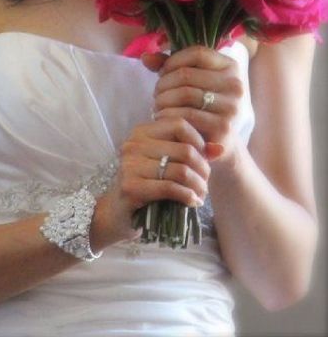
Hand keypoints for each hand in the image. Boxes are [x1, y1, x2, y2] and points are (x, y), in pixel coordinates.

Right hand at [94, 116, 211, 245]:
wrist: (117, 214)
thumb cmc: (147, 185)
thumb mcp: (168, 164)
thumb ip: (192, 152)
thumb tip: (220, 149)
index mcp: (142, 132)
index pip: (179, 124)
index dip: (199, 141)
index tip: (204, 159)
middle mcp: (133, 144)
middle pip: (184, 149)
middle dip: (203, 168)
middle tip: (205, 182)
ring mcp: (130, 165)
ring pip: (180, 170)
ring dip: (198, 185)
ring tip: (201, 194)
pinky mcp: (131, 187)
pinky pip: (170, 188)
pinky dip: (187, 196)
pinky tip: (192, 202)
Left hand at [145, 45, 244, 158]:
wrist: (221, 142)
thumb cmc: (202, 106)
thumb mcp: (191, 81)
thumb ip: (169, 66)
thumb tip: (146, 57)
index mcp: (231, 67)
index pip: (197, 53)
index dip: (173, 61)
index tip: (162, 73)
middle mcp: (236, 85)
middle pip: (187, 74)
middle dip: (164, 83)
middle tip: (156, 94)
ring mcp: (232, 106)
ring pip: (185, 93)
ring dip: (163, 99)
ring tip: (157, 105)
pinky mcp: (223, 127)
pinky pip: (187, 115)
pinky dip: (169, 115)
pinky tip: (162, 118)